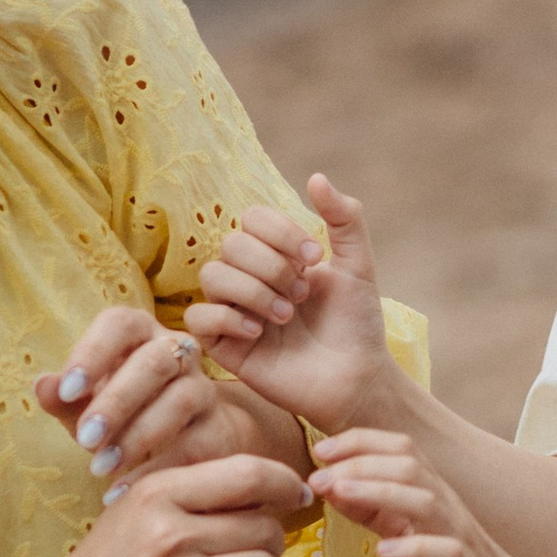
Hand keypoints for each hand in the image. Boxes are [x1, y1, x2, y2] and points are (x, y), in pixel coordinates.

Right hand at [29, 451, 304, 556]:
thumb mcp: (132, 512)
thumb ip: (190, 494)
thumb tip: (267, 484)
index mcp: (157, 492)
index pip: (249, 472)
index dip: (285, 481)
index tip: (296, 494)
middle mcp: (171, 532)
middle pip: (265, 526)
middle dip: (268, 541)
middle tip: (247, 551)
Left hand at [36, 305, 279, 489]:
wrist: (188, 441)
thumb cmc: (124, 415)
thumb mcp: (86, 405)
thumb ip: (64, 397)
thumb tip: (44, 387)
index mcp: (139, 333)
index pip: (119, 325)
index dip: (93, 353)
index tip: (68, 391)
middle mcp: (178, 351)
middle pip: (155, 362)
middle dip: (117, 401)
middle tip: (83, 441)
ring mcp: (205, 388)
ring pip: (181, 399)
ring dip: (138, 436)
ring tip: (99, 469)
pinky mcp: (220, 428)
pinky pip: (194, 445)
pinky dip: (156, 469)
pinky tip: (120, 490)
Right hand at [183, 175, 398, 436]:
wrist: (357, 378)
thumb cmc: (357, 324)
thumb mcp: (358, 266)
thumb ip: (345, 220)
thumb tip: (316, 177)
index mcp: (276, 255)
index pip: (252, 219)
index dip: (280, 232)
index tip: (316, 258)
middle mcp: (249, 279)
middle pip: (231, 245)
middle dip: (271, 266)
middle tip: (302, 294)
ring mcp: (233, 312)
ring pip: (211, 277)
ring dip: (254, 291)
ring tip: (287, 315)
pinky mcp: (223, 346)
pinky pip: (197, 318)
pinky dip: (228, 318)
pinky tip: (261, 332)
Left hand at [307, 427, 550, 556]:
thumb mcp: (408, 536)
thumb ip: (376, 512)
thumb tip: (333, 486)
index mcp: (432, 494)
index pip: (401, 448)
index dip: (360, 442)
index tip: (321, 450)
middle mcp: (447, 507)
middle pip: (409, 466)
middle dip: (360, 464)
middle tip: (317, 477)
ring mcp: (459, 538)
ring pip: (424, 501)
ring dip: (378, 493)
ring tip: (339, 495)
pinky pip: (445, 552)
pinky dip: (412, 548)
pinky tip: (383, 552)